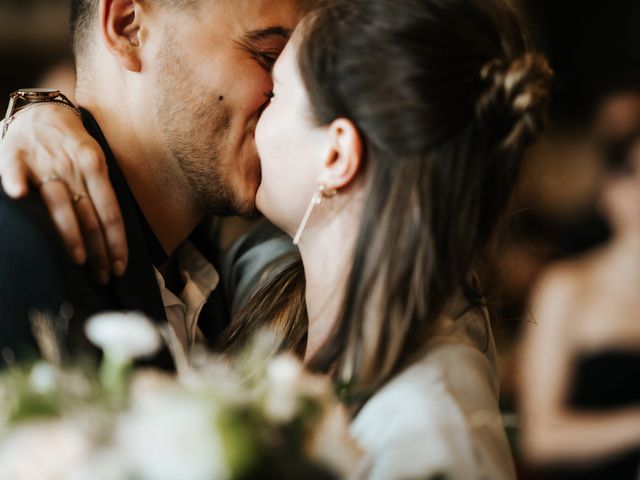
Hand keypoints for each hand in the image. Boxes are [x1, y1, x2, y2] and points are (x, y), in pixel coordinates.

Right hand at [0, 104, 127, 283]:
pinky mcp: (15, 155)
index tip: (121, 266)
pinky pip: (14, 170)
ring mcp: (42, 160)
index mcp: (95, 165)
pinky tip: (19, 196)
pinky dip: (16, 182)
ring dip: (69, 231)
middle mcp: (71, 164)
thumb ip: (102, 192)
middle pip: (89, 214)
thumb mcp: (96, 162)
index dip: (116, 240)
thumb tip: (115, 234)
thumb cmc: (73, 144)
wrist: (42, 108)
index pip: (110, 210)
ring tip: (79, 260)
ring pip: (59, 202)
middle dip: (98, 249)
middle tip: (104, 276)